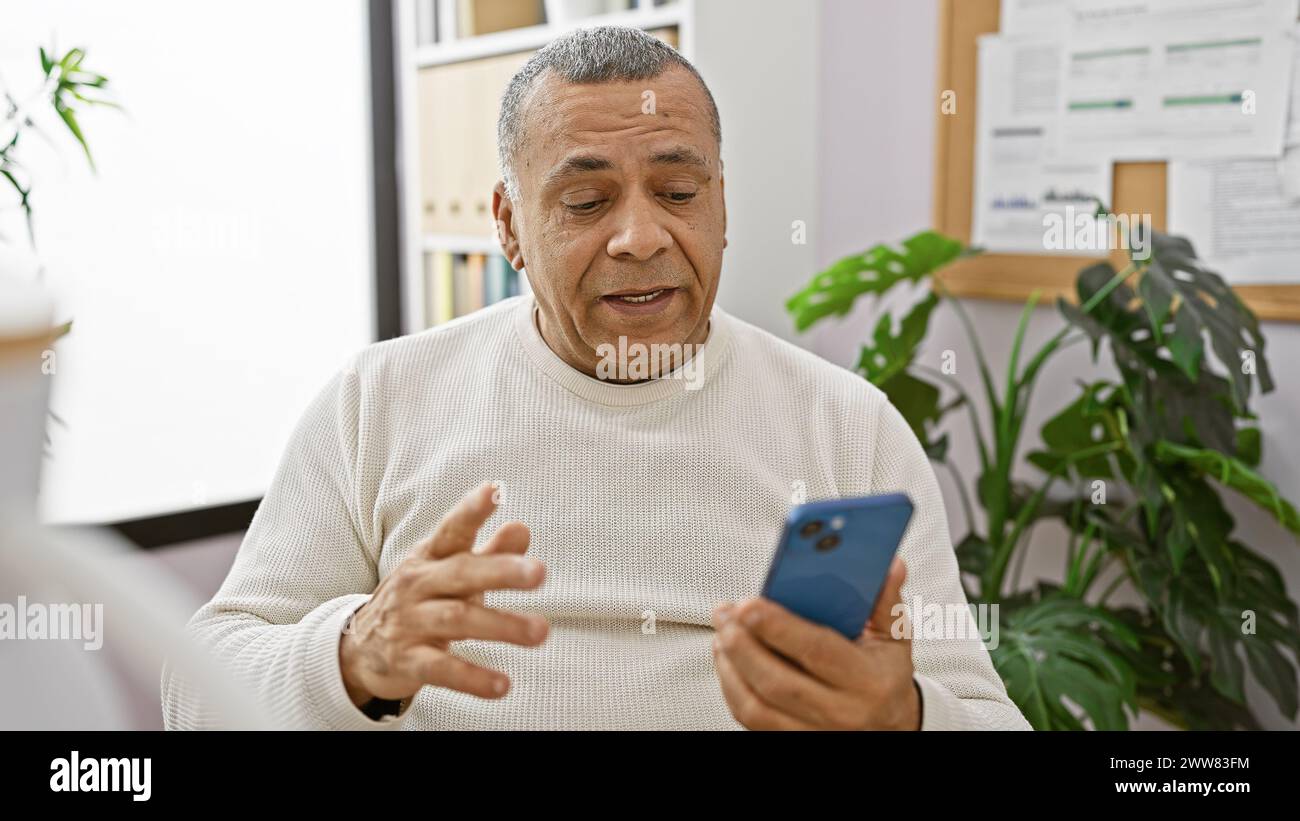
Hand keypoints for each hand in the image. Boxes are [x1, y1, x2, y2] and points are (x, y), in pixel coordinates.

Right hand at [339, 482, 548, 707]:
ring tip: (540, 632)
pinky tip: (503, 685)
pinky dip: (473, 678)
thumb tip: (522, 528)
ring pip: (458, 619)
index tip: (495, 490)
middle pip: (462, 573)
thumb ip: (489, 553)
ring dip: (501, 626)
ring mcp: (410, 622)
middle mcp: (418, 584)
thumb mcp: (450, 572)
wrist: (359, 648)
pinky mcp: (408, 661)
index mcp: (431, 557)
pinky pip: (442, 669)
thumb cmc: (421, 600)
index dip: (472, 510)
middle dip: (501, 571)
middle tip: (539, 572)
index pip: (453, 529)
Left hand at [710, 556, 919, 729]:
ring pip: (757, 706)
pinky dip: (731, 687)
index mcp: (870, 681)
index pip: (818, 652)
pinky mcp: (794, 740)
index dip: (780, 627)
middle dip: (743, 644)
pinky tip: (727, 659)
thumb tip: (889, 564)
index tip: (749, 603)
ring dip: (730, 666)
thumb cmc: (884, 672)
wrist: (891, 724)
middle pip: (778, 682)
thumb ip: (884, 600)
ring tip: (722, 631)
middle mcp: (843, 712)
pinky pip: (751, 718)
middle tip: (725, 613)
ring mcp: (816, 731)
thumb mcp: (893, 637)